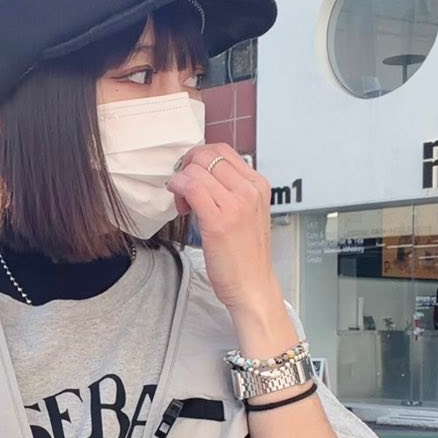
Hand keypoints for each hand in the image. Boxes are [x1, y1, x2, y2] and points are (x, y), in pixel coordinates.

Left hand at [167, 146, 288, 339]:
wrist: (253, 286)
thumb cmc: (246, 255)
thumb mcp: (248, 213)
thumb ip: (232, 191)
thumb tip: (203, 175)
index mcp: (258, 185)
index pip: (223, 151)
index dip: (200, 159)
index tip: (192, 177)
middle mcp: (250, 190)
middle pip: (208, 155)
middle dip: (188, 167)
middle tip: (184, 189)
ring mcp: (236, 204)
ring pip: (197, 169)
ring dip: (181, 181)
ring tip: (184, 203)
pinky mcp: (219, 220)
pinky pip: (191, 187)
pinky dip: (178, 188)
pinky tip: (180, 205)